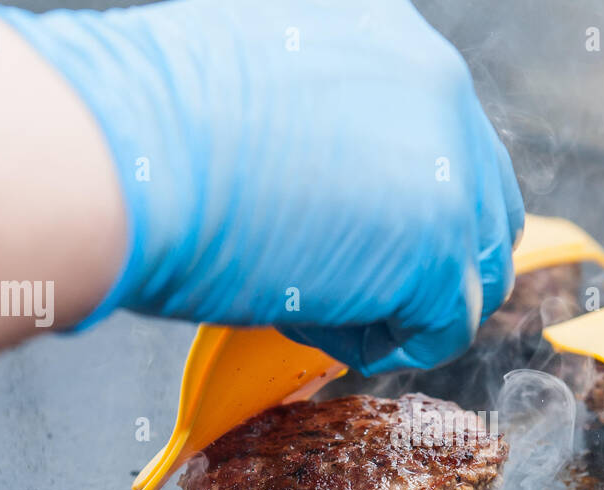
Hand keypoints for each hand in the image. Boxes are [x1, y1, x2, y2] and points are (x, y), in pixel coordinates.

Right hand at [0, 0, 523, 374]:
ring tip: (335, 313)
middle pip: (481, 198)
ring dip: (410, 303)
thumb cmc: (148, 123)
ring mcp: (448, 167)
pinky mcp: (440, 247)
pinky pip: (449, 322)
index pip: (440, 134)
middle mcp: (435, 82)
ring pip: (474, 265)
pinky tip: (335, 331)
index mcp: (387, 33)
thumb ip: (314, 120)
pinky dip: (399, 342)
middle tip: (366, 290)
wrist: (122, 153)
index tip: (366, 236)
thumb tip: (322, 179)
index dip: (407, 199)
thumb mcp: (249, 86)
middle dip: (430, 257)